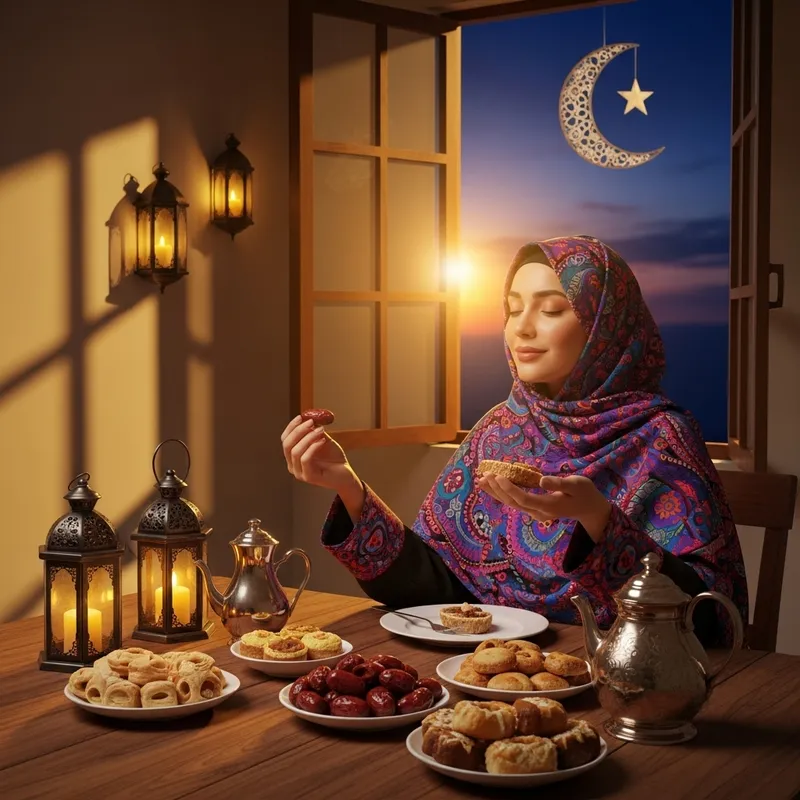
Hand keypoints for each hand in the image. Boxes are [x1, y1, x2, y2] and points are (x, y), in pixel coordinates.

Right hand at [280, 416, 364, 519]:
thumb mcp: (323, 440)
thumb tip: (310, 417)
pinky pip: (305, 459)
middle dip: (298, 430)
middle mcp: (292, 465)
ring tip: (321, 430)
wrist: (346, 475)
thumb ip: (315, 431)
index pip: (285, 439)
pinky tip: (323, 441)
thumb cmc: (333, 458)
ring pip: (295, 451)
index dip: (291, 427)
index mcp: (293, 456)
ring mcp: (300, 473)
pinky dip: (313, 447)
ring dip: (308, 437)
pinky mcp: (309, 477)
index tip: (301, 417)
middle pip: (287, 444)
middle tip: (311, 421)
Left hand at [476, 473, 611, 542]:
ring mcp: (535, 513)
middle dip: (496, 489)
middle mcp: (539, 512)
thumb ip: (559, 483)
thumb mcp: (577, 484)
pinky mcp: (534, 510)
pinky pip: (515, 502)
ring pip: (511, 503)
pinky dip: (503, 493)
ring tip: (481, 480)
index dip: (508, 488)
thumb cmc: (584, 493)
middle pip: (512, 502)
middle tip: (483, 475)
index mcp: (548, 505)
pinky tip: (493, 486)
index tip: (497, 476)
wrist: (589, 510)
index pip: (523, 498)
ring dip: (496, 492)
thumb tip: (540, 480)